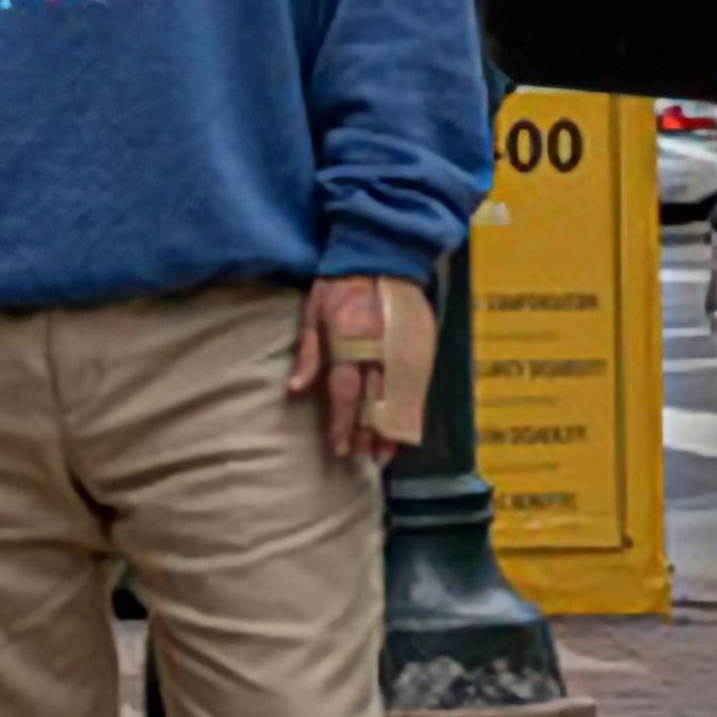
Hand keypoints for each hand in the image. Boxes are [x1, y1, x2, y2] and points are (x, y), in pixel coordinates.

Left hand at [289, 274, 439, 463]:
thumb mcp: (314, 312)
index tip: (339, 449)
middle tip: (362, 460)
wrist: (383, 257)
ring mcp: (404, 351)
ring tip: (383, 456)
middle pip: (374, 402)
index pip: (345, 392)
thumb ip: (308, 353)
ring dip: (391, 430)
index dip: (343, 424)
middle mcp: (380, 350)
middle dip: (368, 434)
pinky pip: (417, 388)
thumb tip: (294, 391)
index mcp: (350, 341)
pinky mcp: (422, 349)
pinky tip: (404, 430)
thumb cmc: (340, 285)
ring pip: (398, 401)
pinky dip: (410, 411)